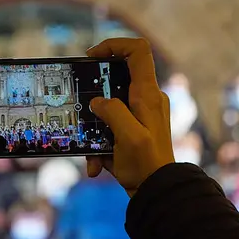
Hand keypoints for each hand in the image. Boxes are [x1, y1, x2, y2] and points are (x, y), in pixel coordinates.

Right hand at [85, 38, 174, 195]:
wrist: (156, 193)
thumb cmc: (146, 165)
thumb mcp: (128, 136)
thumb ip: (113, 112)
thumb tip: (98, 103)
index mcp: (148, 95)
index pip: (138, 51)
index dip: (114, 46)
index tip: (92, 57)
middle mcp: (146, 101)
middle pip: (117, 79)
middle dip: (95, 94)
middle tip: (82, 106)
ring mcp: (139, 116)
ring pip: (109, 108)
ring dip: (94, 129)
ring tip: (93, 153)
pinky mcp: (132, 132)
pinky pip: (109, 129)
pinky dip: (99, 147)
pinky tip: (97, 166)